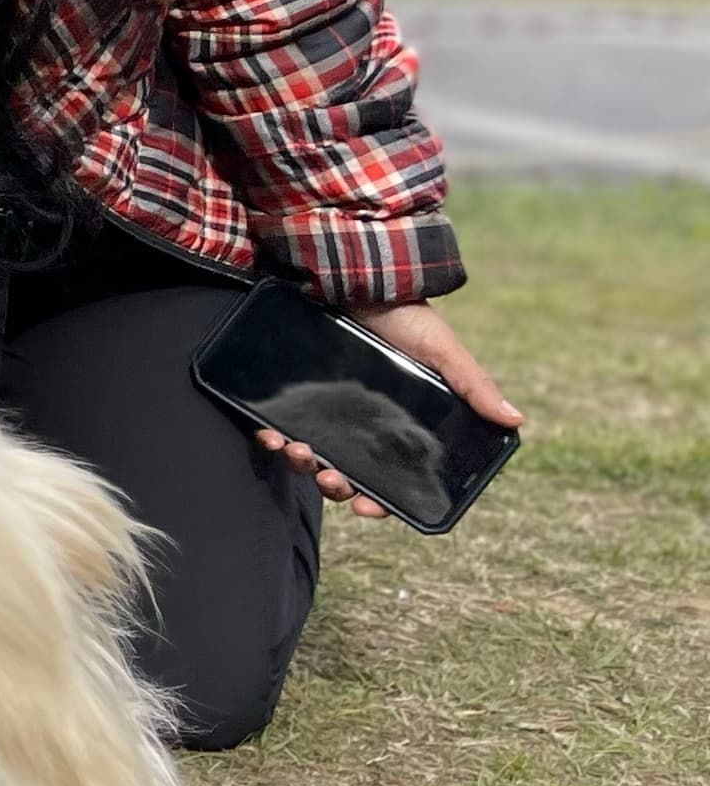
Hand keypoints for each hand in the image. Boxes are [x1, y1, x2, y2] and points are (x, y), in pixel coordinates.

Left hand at [254, 300, 523, 522]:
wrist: (356, 277)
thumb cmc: (407, 316)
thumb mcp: (441, 349)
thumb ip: (472, 383)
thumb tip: (515, 420)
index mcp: (401, 426)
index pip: (392, 477)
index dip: (380, 501)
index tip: (367, 508)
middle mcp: (362, 424)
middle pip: (347, 474)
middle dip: (335, 485)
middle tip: (330, 478)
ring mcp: (327, 410)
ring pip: (312, 455)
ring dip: (303, 463)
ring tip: (298, 452)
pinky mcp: (297, 394)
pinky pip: (281, 425)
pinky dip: (273, 436)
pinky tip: (269, 434)